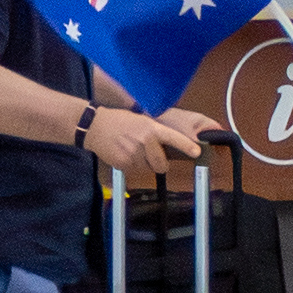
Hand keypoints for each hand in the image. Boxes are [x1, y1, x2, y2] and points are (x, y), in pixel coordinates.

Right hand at [86, 105, 203, 181]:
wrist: (96, 126)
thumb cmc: (120, 121)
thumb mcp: (141, 121)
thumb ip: (155, 133)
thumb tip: (169, 147)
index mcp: (151, 128)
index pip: (173, 138)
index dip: (186, 146)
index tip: (196, 152)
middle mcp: (145, 141)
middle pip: (162, 165)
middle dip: (159, 164)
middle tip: (149, 154)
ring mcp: (134, 154)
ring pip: (147, 169)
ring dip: (142, 163)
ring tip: (131, 148)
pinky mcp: (123, 164)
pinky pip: (134, 171)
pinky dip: (130, 165)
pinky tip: (123, 153)